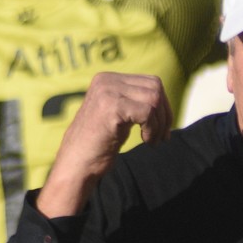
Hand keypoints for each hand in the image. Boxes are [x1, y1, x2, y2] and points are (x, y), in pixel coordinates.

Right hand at [38, 72, 170, 216]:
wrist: (77, 163)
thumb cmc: (99, 144)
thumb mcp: (118, 114)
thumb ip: (134, 101)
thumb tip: (164, 101)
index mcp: (107, 79)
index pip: (151, 82)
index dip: (163, 105)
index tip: (162, 127)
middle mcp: (106, 80)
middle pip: (155, 87)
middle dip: (165, 113)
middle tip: (163, 136)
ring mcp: (108, 92)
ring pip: (154, 99)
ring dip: (160, 124)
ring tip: (153, 141)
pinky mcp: (112, 107)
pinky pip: (148, 112)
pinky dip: (153, 129)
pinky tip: (146, 141)